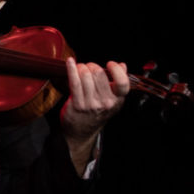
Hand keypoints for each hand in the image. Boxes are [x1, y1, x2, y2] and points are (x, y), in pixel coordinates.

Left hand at [60, 58, 129, 172]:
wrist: (82, 131)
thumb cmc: (97, 112)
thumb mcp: (112, 100)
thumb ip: (118, 83)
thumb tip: (122, 65)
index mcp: (118, 100)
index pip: (122, 83)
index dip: (116, 70)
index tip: (110, 64)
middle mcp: (106, 103)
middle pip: (99, 74)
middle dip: (92, 66)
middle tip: (88, 68)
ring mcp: (91, 104)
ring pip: (86, 76)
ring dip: (81, 68)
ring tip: (79, 69)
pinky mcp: (77, 104)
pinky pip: (74, 82)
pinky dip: (71, 69)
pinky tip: (70, 62)